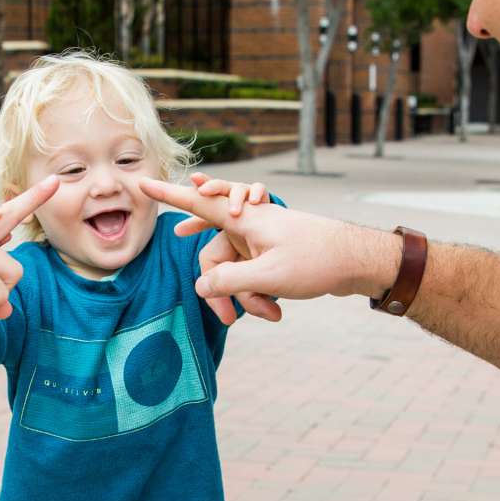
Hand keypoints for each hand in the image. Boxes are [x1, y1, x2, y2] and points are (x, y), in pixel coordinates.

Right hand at [138, 178, 404, 325]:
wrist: (359, 262)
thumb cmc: (317, 261)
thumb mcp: (269, 275)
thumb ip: (228, 281)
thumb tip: (200, 287)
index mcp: (245, 219)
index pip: (197, 201)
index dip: (167, 194)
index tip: (141, 180)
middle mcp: (249, 225)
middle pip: (213, 257)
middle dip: (221, 290)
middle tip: (228, 320)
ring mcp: (260, 241)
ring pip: (234, 271)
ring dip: (247, 297)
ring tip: (271, 314)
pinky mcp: (271, 254)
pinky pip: (251, 275)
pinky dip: (259, 294)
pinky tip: (275, 310)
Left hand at [186, 172, 269, 218]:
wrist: (259, 219)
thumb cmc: (233, 217)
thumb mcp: (214, 219)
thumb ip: (197, 223)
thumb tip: (176, 230)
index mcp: (217, 194)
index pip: (207, 187)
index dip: (200, 182)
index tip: (193, 178)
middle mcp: (230, 190)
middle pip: (220, 185)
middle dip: (212, 186)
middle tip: (202, 192)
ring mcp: (246, 192)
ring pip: (239, 189)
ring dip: (235, 198)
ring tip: (233, 212)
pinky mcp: (263, 197)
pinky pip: (260, 190)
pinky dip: (257, 193)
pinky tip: (255, 201)